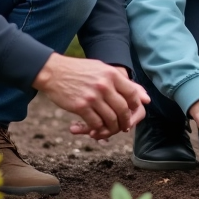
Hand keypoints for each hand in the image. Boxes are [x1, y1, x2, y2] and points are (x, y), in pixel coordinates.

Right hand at [32, 52, 147, 140]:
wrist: (53, 71)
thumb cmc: (79, 70)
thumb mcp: (102, 69)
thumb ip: (123, 82)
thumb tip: (146, 98)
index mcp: (111, 74)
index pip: (132, 94)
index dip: (135, 106)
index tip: (133, 112)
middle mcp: (104, 85)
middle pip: (123, 109)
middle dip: (125, 121)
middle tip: (124, 127)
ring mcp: (92, 97)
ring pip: (110, 119)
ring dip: (112, 127)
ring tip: (110, 129)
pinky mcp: (81, 106)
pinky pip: (95, 123)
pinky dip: (97, 128)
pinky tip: (95, 129)